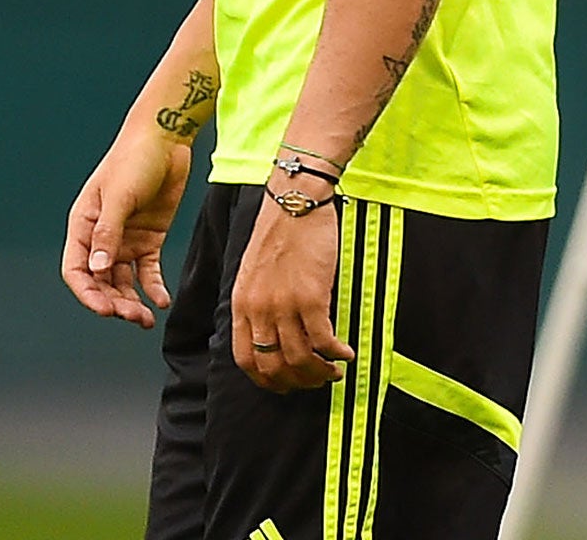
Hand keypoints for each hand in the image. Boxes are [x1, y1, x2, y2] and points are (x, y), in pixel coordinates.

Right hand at [61, 131, 190, 328]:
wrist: (167, 139)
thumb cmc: (135, 160)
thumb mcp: (119, 196)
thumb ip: (109, 232)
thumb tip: (97, 268)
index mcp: (83, 227)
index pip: (77, 270)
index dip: (88, 293)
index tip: (105, 310)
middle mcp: (101, 238)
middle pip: (101, 281)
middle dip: (114, 302)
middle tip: (132, 318)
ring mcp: (126, 240)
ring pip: (124, 281)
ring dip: (132, 301)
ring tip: (146, 318)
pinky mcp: (150, 238)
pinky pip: (148, 270)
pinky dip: (153, 287)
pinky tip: (162, 301)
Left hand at [232, 195, 353, 392]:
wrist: (295, 201)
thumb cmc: (279, 230)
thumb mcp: (253, 271)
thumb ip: (257, 302)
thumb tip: (273, 331)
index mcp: (241, 304)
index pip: (246, 359)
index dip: (266, 380)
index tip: (284, 384)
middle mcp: (259, 310)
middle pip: (273, 365)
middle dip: (296, 381)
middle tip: (315, 381)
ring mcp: (284, 304)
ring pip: (299, 358)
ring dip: (319, 372)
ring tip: (334, 372)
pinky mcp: (312, 296)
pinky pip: (323, 339)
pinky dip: (335, 353)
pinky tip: (346, 353)